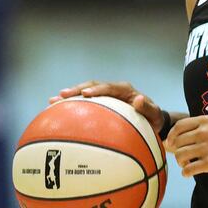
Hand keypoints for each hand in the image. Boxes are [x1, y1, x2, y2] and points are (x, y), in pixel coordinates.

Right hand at [49, 80, 163, 132]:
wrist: (151, 121)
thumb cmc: (153, 118)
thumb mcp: (155, 114)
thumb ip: (147, 108)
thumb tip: (138, 99)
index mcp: (125, 90)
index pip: (109, 87)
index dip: (97, 89)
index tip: (86, 94)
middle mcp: (113, 90)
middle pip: (92, 85)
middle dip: (77, 89)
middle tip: (62, 94)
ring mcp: (105, 97)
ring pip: (85, 92)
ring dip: (70, 96)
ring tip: (52, 101)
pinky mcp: (100, 104)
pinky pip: (84, 104)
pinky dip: (71, 107)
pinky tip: (56, 114)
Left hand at [165, 115, 207, 176]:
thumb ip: (202, 125)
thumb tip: (183, 133)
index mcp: (206, 121)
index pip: (179, 126)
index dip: (171, 136)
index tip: (171, 143)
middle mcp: (204, 132)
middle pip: (177, 142)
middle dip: (177, 150)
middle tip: (184, 156)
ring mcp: (206, 147)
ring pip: (180, 155)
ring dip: (181, 162)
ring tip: (187, 164)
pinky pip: (188, 169)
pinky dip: (186, 172)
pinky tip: (189, 173)